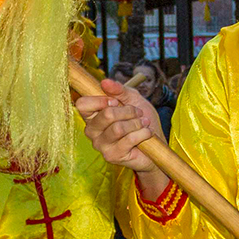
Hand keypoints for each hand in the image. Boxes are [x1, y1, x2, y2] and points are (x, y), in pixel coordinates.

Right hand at [73, 80, 168, 198]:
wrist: (156, 143)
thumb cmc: (141, 120)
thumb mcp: (132, 99)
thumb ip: (119, 90)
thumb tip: (105, 82)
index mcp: (92, 116)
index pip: (82, 105)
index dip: (100, 100)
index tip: (116, 101)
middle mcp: (92, 131)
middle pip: (106, 114)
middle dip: (128, 111)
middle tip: (138, 113)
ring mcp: (101, 145)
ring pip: (118, 128)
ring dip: (137, 123)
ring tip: (144, 123)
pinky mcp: (112, 156)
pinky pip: (128, 140)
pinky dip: (143, 133)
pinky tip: (147, 133)